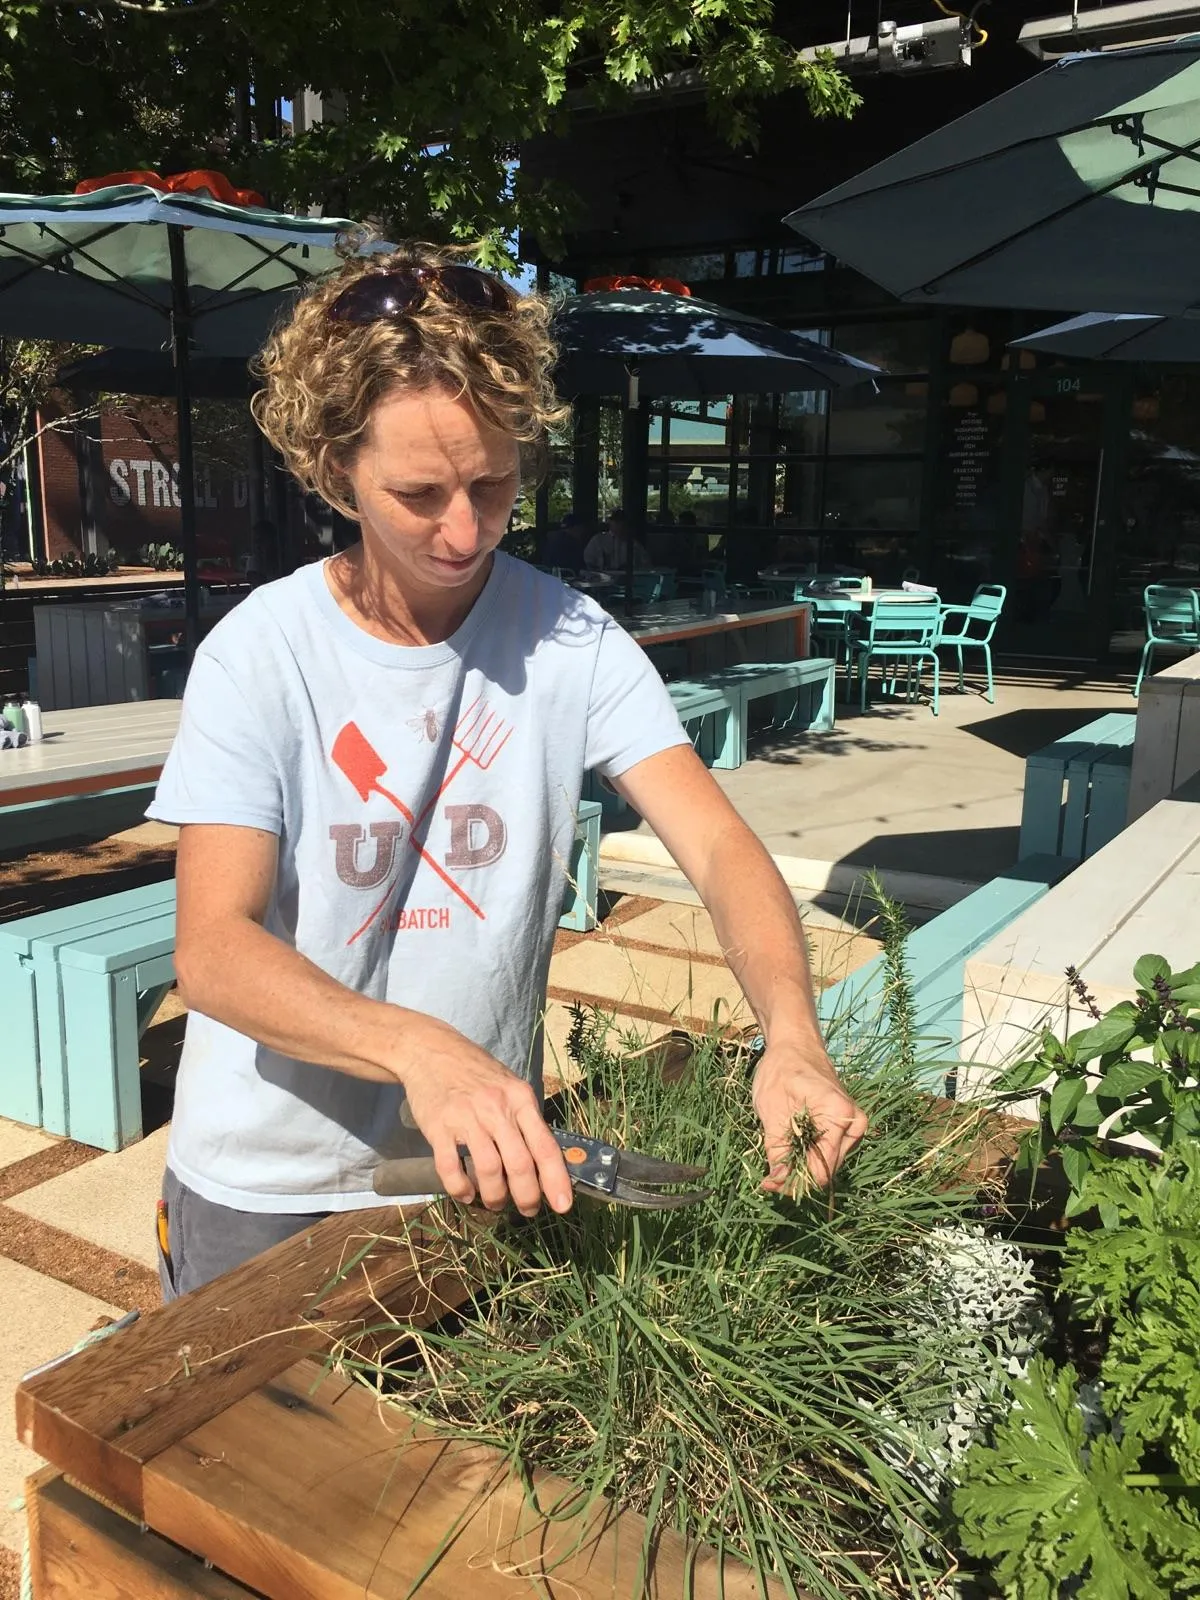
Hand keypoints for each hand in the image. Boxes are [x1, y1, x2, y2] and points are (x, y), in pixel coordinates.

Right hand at [400, 1033, 572, 1217]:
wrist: (431, 1051)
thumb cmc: (476, 1072)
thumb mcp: (510, 1087)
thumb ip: (526, 1119)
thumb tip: (547, 1161)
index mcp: (520, 1099)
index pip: (545, 1146)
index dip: (556, 1180)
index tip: (563, 1206)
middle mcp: (496, 1108)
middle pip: (519, 1164)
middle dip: (527, 1197)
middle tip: (527, 1210)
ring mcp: (466, 1118)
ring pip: (489, 1170)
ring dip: (495, 1196)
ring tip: (495, 1202)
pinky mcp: (438, 1127)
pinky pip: (451, 1168)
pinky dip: (460, 1188)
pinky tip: (465, 1194)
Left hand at [751, 1038, 867, 1191]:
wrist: (795, 1044)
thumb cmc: (782, 1068)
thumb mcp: (771, 1108)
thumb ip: (777, 1148)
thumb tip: (777, 1183)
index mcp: (840, 1115)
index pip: (823, 1168)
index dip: (796, 1181)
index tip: (769, 1185)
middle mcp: (854, 1124)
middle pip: (827, 1170)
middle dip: (797, 1178)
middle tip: (768, 1179)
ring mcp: (853, 1127)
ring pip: (827, 1165)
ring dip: (801, 1169)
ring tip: (775, 1166)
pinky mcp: (845, 1129)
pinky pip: (827, 1153)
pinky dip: (806, 1158)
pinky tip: (787, 1156)